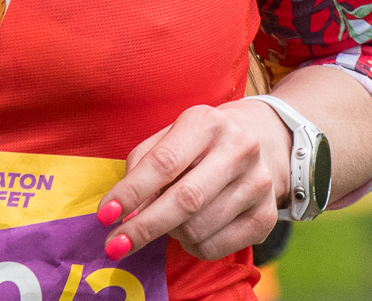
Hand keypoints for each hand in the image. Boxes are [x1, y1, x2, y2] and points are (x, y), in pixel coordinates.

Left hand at [95, 101, 286, 261]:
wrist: (260, 142)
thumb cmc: (198, 143)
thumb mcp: (168, 138)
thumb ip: (142, 168)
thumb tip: (126, 213)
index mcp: (207, 122)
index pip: (164, 163)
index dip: (131, 192)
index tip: (105, 215)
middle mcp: (240, 149)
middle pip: (185, 200)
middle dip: (144, 227)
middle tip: (115, 244)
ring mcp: (258, 184)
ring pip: (197, 228)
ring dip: (170, 234)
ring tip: (167, 221)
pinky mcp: (266, 216)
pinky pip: (215, 248)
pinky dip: (192, 246)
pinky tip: (190, 229)